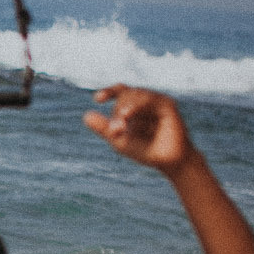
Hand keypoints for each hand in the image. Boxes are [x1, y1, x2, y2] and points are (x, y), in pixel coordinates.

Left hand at [84, 85, 198, 174]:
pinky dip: (137, 105)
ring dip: (125, 107)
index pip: (120, 91)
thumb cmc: (145, 150)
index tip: (98, 99)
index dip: (109, 92)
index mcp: (134, 106)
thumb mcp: (120, 140)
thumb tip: (86, 116)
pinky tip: (127, 114)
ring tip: (121, 123)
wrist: (167, 162)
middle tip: (114, 130)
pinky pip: (150, 99)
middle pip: (126, 95)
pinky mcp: (167, 104)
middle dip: (118, 111)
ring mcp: (157, 101)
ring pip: (136, 94)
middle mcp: (146, 101)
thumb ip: (104, 128)